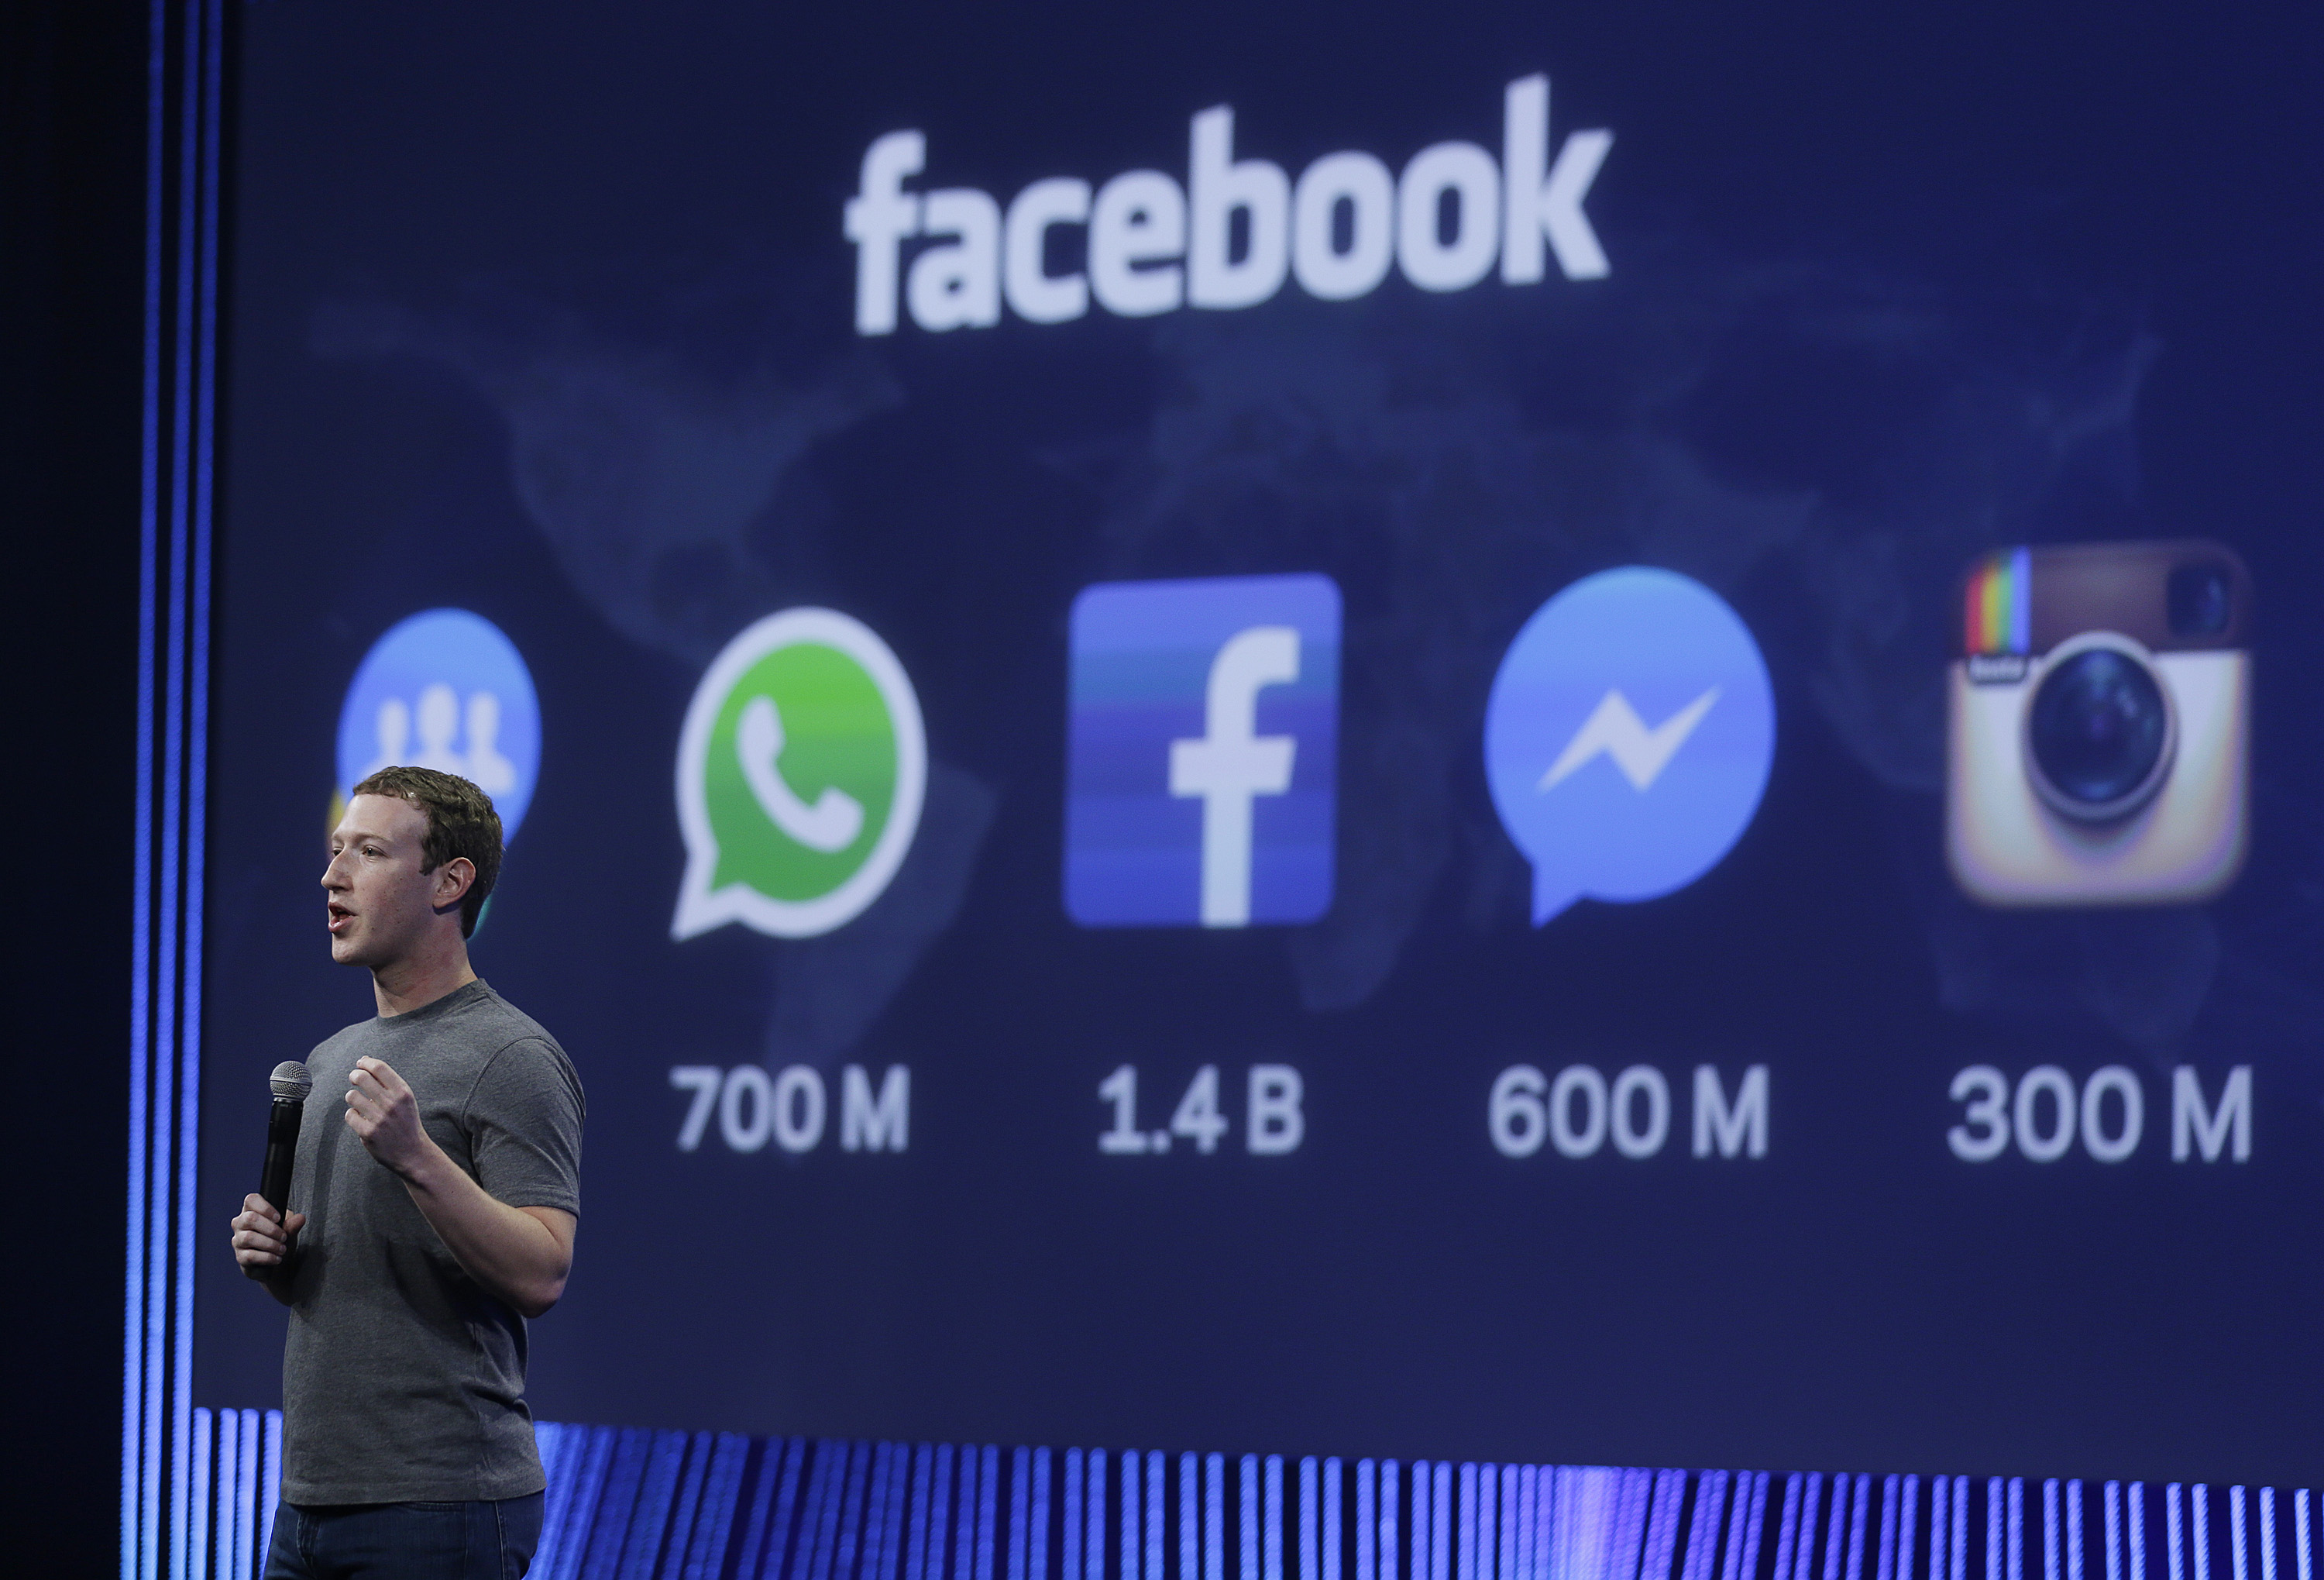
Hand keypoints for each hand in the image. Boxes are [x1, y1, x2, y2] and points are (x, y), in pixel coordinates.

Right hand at [230, 1193, 304, 1277]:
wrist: (275, 1261)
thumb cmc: (279, 1239)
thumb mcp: (289, 1230)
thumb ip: (293, 1224)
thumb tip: (300, 1218)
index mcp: (251, 1210)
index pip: (251, 1200)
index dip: (265, 1207)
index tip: (279, 1218)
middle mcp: (240, 1223)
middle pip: (250, 1218)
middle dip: (271, 1228)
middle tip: (284, 1237)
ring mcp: (238, 1240)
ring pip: (249, 1237)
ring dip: (270, 1244)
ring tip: (282, 1249)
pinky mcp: (240, 1257)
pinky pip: (250, 1256)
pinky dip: (267, 1257)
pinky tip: (277, 1258)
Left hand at [345, 1056, 437, 1178]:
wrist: (413, 1153)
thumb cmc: (407, 1122)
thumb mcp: (405, 1099)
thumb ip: (388, 1081)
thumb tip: (365, 1060)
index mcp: (403, 1093)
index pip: (379, 1068)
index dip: (366, 1062)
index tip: (360, 1063)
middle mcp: (392, 1104)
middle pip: (362, 1077)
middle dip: (354, 1075)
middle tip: (354, 1078)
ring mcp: (379, 1119)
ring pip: (352, 1096)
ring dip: (353, 1097)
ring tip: (359, 1102)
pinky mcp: (368, 1133)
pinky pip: (350, 1115)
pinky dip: (353, 1115)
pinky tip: (361, 1119)